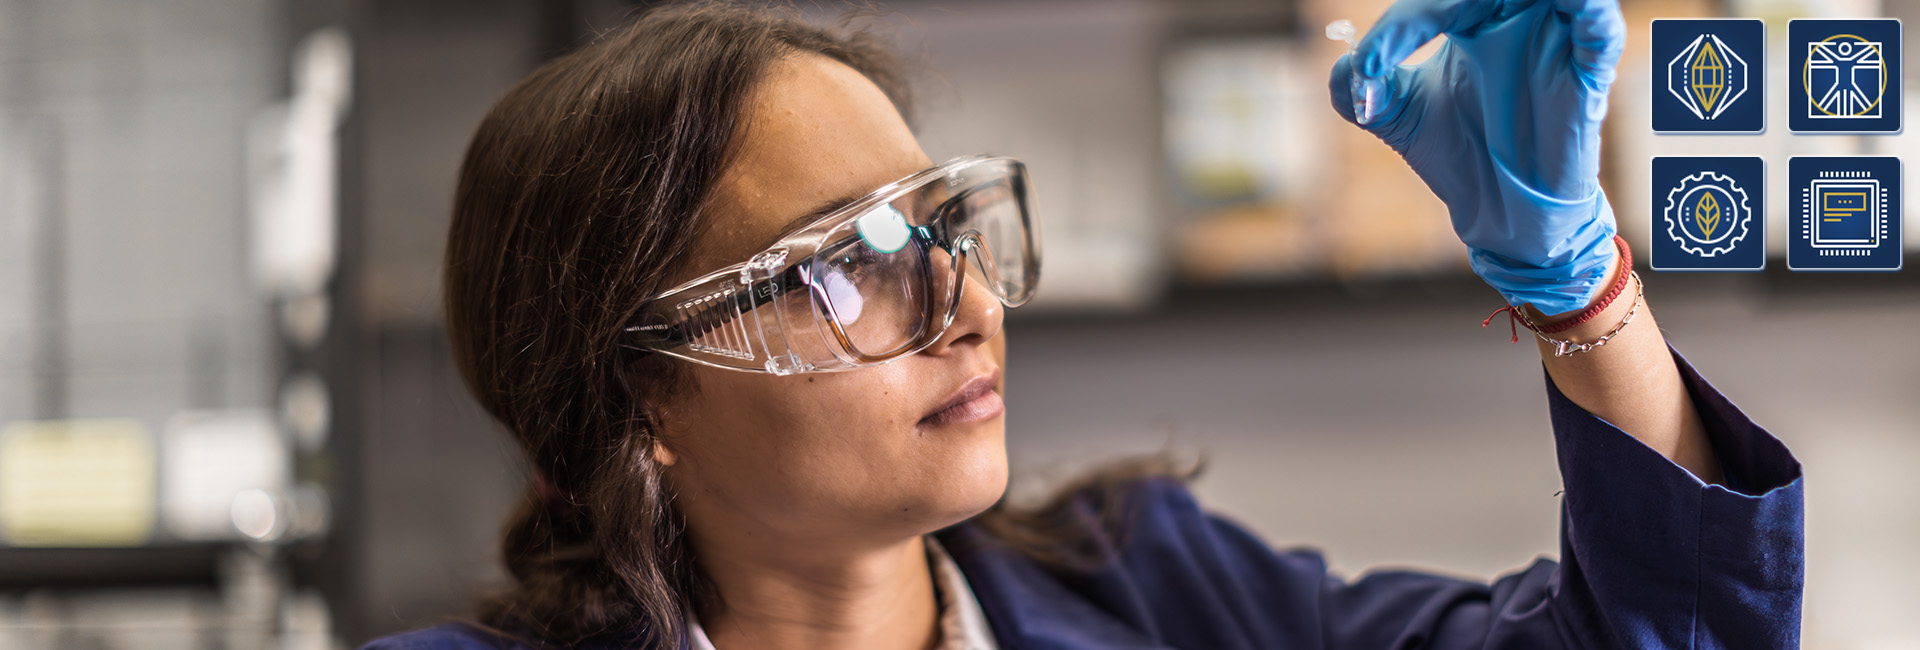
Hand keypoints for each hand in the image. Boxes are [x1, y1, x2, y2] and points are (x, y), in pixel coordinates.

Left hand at [1329, 0, 1624, 314]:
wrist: (1498, 210)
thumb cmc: (1458, 153)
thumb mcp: (1395, 117)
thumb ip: (1359, 88)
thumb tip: (1349, 64)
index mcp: (1473, 18)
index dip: (1403, 24)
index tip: (1370, 64)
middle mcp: (1515, 20)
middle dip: (1444, 4)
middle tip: (1415, 29)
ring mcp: (1554, 41)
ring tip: (1472, 7)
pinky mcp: (1588, 71)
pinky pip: (1601, 25)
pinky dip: (1588, 10)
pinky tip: (1566, 5)